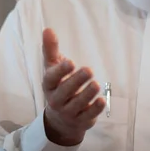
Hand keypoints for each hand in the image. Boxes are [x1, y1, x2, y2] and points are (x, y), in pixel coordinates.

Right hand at [41, 28, 104, 146]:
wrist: (60, 120)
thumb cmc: (58, 86)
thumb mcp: (53, 68)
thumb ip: (51, 49)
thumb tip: (47, 29)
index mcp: (49, 85)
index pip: (52, 78)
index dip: (60, 71)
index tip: (70, 62)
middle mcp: (56, 100)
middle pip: (64, 92)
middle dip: (76, 81)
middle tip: (89, 70)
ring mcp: (68, 112)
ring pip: (77, 104)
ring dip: (87, 94)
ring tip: (95, 84)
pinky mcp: (81, 121)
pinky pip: (87, 116)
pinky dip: (94, 109)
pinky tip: (102, 100)